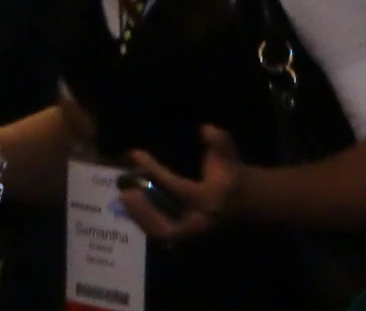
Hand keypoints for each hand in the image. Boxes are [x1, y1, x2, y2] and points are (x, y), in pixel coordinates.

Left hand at [124, 125, 242, 241]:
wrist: (241, 199)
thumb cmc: (230, 173)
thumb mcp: (229, 153)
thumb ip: (220, 142)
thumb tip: (205, 129)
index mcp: (209, 200)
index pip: (178, 188)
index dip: (155, 172)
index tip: (135, 155)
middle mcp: (198, 221)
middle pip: (168, 228)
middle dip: (145, 212)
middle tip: (125, 193)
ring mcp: (191, 232)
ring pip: (161, 234)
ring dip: (141, 218)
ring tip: (124, 198)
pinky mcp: (184, 235)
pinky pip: (161, 234)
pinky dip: (145, 222)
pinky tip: (131, 206)